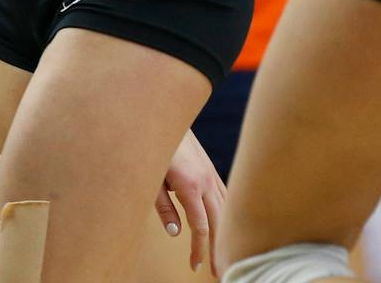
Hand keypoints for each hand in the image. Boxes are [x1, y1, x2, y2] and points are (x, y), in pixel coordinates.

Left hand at [155, 130, 225, 274]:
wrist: (161, 113)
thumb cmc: (152, 146)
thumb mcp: (150, 178)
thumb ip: (163, 206)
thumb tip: (175, 233)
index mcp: (190, 186)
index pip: (201, 227)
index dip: (199, 250)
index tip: (195, 266)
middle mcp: (206, 181)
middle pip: (220, 223)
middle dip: (220, 249)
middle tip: (220, 272)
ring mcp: (211, 174)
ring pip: (227, 210)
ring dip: (228, 234)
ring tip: (227, 254)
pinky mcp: (210, 168)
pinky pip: (226, 195)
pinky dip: (229, 214)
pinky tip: (229, 226)